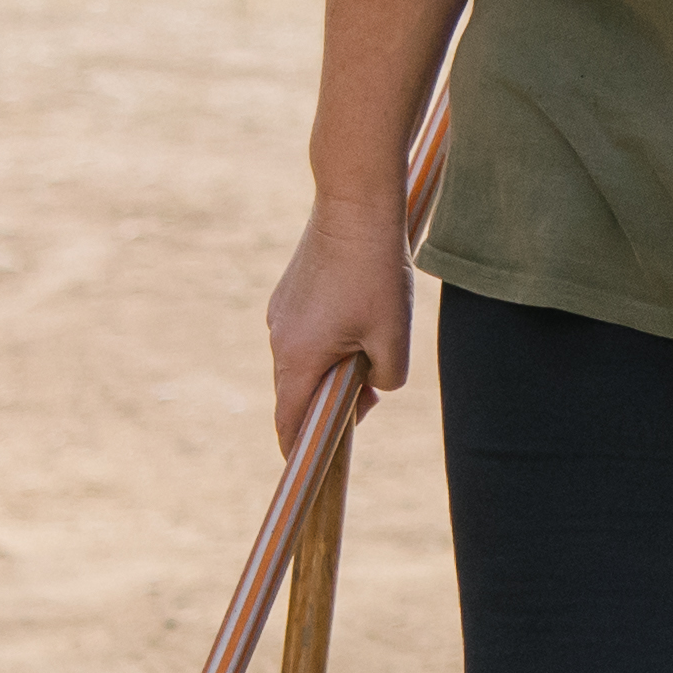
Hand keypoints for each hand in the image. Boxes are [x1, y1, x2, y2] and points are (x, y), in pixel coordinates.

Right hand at [266, 192, 419, 463]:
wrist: (354, 206)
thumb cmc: (376, 274)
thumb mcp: (393, 338)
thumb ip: (385, 380)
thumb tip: (372, 391)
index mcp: (299, 359)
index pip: (290, 420)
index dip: (299, 448)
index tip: (308, 466)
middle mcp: (279, 340)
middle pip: (297, 391)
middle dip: (330, 403)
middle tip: (369, 395)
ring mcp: (280, 314)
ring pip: (304, 359)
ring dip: (332, 367)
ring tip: (373, 348)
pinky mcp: (289, 294)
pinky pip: (304, 333)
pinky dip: (327, 341)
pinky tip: (359, 318)